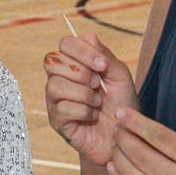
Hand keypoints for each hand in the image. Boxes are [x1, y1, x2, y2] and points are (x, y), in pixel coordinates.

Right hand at [44, 31, 135, 165]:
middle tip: (98, 85)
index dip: (82, 51)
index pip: (65, 44)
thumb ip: (106, 57)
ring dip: (83, 94)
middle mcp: (60, 79)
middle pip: (52, 61)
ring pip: (55, 85)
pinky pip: (62, 108)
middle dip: (80, 72)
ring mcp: (55, 100)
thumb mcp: (121, 78)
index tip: (102, 65)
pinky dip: (84, 112)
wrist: (122, 139)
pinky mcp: (56, 120)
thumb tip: (89, 35)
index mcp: (75, 65)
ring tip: (97, 103)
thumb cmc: (121, 107)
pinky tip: (92, 117)